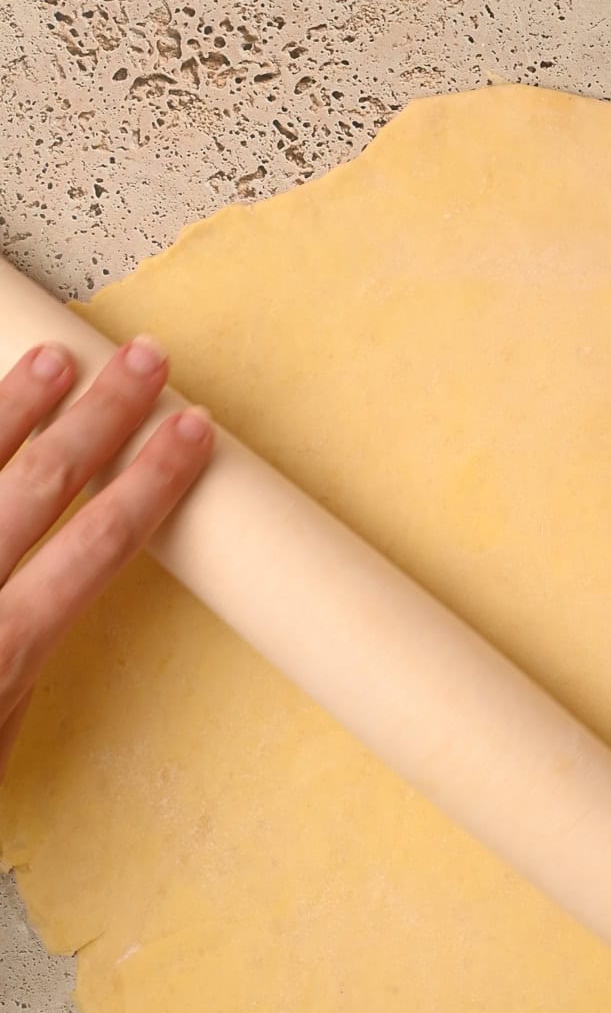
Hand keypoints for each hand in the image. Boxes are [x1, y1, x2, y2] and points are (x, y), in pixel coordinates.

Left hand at [0, 336, 211, 777]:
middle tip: (145, 361)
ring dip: (16, 404)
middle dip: (103, 414)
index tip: (190, 431)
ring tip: (55, 359)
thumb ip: (16, 653)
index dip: (153, 479)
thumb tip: (48, 582)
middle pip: (41, 481)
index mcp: (2, 650)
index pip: (100, 541)